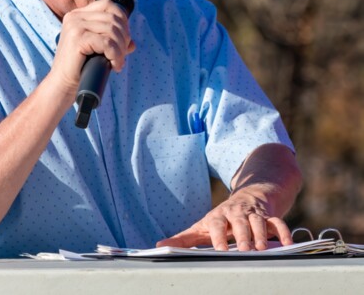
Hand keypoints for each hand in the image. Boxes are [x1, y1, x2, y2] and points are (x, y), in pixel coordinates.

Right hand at [49, 0, 135, 98]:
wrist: (63, 84)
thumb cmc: (80, 68)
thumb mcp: (98, 50)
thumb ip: (113, 43)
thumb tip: (133, 43)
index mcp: (77, 15)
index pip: (108, 5)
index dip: (122, 20)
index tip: (124, 39)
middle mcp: (74, 17)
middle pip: (113, 18)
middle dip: (124, 37)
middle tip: (122, 55)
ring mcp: (75, 26)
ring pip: (112, 30)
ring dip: (120, 49)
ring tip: (118, 62)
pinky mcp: (77, 39)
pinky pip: (107, 43)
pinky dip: (115, 55)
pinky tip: (114, 66)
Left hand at [156, 187, 293, 250]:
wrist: (248, 197)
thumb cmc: (222, 218)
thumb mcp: (202, 226)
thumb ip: (184, 238)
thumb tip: (160, 245)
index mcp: (218, 216)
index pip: (216, 223)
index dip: (217, 235)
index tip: (219, 249)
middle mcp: (236, 213)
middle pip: (239, 222)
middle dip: (242, 235)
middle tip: (244, 251)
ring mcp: (254, 213)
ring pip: (259, 222)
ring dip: (262, 235)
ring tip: (262, 250)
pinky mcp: (270, 215)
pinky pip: (279, 222)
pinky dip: (284, 232)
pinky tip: (287, 245)